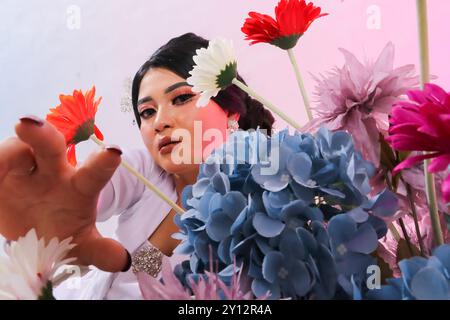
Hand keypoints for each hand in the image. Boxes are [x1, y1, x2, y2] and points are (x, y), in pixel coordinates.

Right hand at [0, 115, 128, 272]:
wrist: (29, 236)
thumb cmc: (61, 233)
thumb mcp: (79, 245)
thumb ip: (99, 250)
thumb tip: (122, 261)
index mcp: (79, 187)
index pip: (94, 173)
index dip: (103, 163)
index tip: (114, 152)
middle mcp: (53, 171)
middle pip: (51, 146)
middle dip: (42, 134)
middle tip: (29, 124)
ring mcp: (24, 168)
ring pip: (17, 149)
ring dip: (11, 152)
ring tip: (9, 160)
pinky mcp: (0, 171)